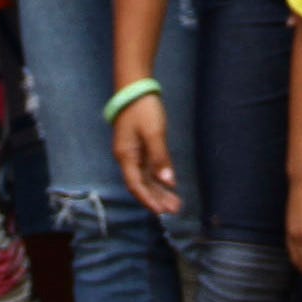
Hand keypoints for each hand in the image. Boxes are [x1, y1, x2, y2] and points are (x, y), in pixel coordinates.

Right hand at [113, 94, 179, 213]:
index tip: (161, 212)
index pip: (136, 185)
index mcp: (126, 156)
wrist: (135, 89)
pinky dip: (159, 177)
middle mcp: (127, 158)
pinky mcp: (140, 146)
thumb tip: (168, 182)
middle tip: (175, 210)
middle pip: (142, 184)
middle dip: (157, 198)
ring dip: (160, 190)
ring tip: (175, 203)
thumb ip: (160, 158)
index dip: (148, 199)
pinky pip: (149, 168)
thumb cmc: (142, 109)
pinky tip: (169, 185)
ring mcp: (134, 153)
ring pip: (146, 177)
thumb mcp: (153, 132)